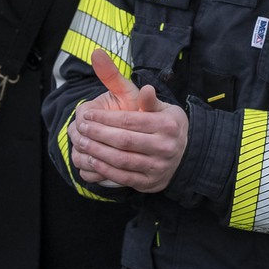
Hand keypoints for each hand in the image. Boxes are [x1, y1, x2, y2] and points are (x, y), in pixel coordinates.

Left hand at [67, 49, 188, 192]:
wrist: (187, 154)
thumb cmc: (167, 125)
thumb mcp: (160, 106)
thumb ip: (144, 96)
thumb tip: (145, 86)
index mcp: (168, 124)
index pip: (130, 120)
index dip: (105, 117)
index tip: (87, 113)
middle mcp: (166, 146)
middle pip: (124, 140)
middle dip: (98, 133)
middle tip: (81, 127)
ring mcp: (159, 167)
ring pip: (121, 160)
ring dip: (97, 152)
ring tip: (82, 143)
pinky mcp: (151, 183)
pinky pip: (123, 177)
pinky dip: (104, 169)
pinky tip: (92, 160)